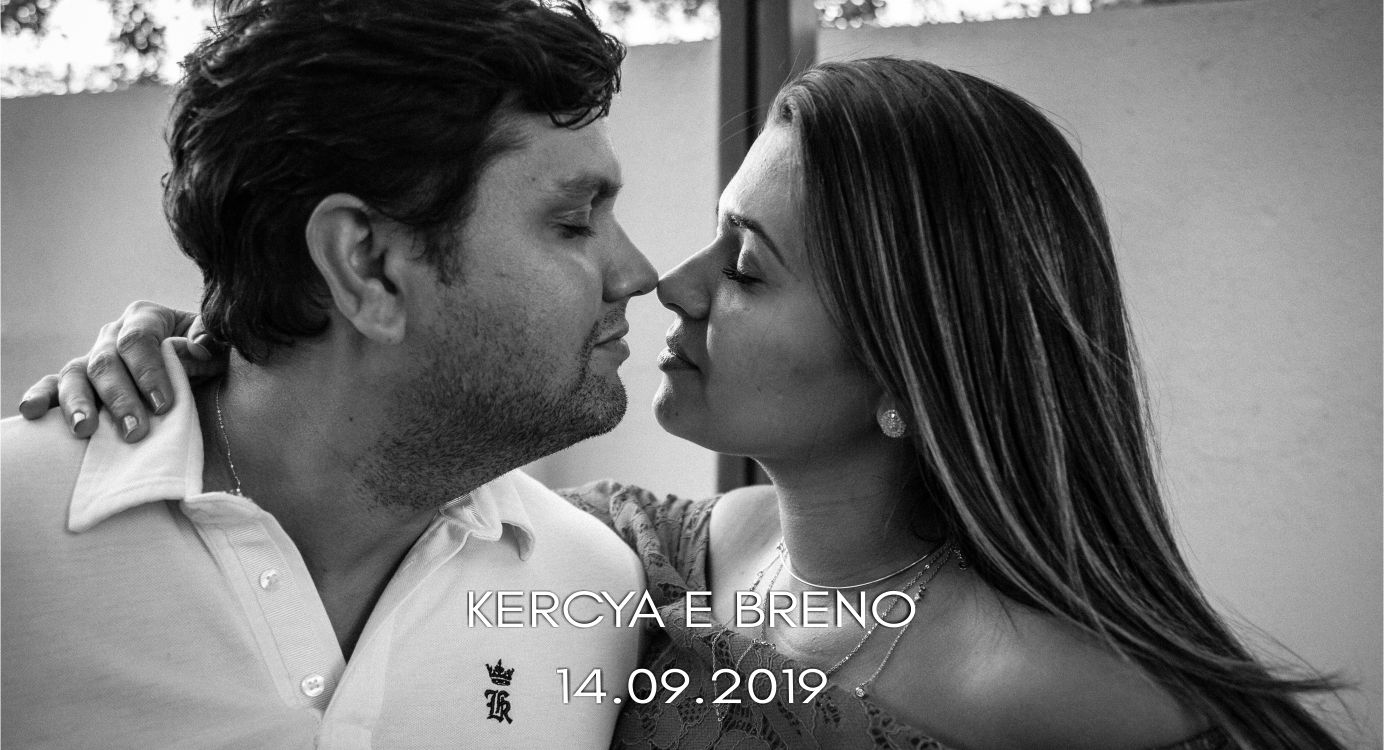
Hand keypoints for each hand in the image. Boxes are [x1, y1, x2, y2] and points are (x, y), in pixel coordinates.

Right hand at [17, 300, 225, 440]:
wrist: (203, 382)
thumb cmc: (211, 363)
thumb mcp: (221, 351)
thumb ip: (213, 342)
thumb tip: (198, 344)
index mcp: (148, 318)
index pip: (140, 339)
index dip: (150, 371)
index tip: (164, 405)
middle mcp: (114, 334)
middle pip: (107, 362)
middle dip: (120, 398)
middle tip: (135, 431)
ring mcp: (94, 358)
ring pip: (76, 374)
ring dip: (79, 403)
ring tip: (85, 430)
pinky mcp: (79, 382)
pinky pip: (53, 385)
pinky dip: (40, 396)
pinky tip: (32, 412)